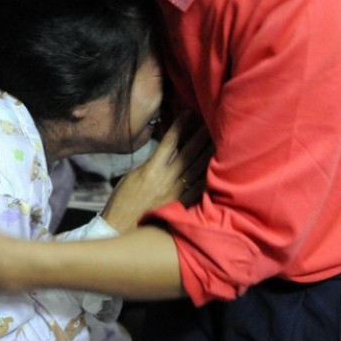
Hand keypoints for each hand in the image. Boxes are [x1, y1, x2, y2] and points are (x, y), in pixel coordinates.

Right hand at [101, 113, 211, 232]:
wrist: (123, 227)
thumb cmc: (124, 199)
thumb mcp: (132, 175)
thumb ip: (150, 162)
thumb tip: (164, 151)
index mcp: (152, 169)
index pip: (170, 141)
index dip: (181, 125)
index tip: (189, 112)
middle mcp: (167, 179)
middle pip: (189, 152)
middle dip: (200, 135)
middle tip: (210, 121)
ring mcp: (178, 192)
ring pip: (198, 168)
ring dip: (208, 151)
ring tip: (217, 138)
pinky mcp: (183, 204)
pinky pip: (200, 186)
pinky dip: (209, 174)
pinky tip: (217, 165)